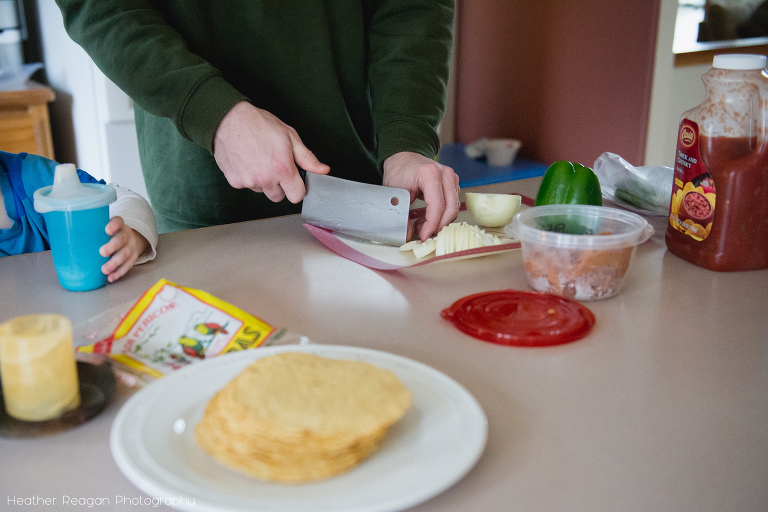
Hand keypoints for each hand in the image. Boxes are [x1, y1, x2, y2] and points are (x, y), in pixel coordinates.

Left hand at [100, 216, 149, 282]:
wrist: (130, 238)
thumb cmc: (111, 234)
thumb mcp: (105, 228)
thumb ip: (94, 231)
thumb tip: (72, 239)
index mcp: (120, 225)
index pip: (118, 221)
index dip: (114, 225)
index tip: (107, 229)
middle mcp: (127, 235)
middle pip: (121, 239)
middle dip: (113, 246)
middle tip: (102, 252)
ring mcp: (131, 247)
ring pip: (125, 255)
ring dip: (114, 263)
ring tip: (104, 269)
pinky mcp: (132, 258)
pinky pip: (127, 266)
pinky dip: (119, 272)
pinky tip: (111, 277)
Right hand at [213, 101, 329, 202]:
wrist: (229, 119)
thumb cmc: (258, 124)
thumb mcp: (290, 136)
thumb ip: (307, 158)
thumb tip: (322, 170)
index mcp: (282, 169)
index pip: (297, 196)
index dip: (297, 187)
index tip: (294, 180)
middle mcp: (265, 178)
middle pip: (278, 196)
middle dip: (279, 185)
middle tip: (274, 165)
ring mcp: (249, 181)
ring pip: (262, 191)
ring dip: (263, 181)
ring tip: (259, 159)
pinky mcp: (235, 181)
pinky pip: (247, 186)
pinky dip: (248, 177)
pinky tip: (248, 161)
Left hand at [382, 151, 459, 240]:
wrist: (403, 158)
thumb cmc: (399, 172)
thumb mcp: (395, 194)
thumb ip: (402, 215)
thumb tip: (408, 235)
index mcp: (430, 174)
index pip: (437, 205)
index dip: (431, 224)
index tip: (423, 236)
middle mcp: (445, 174)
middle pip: (450, 209)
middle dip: (438, 226)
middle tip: (423, 234)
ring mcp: (452, 178)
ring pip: (453, 208)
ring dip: (440, 222)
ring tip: (421, 225)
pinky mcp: (453, 183)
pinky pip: (452, 204)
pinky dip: (442, 215)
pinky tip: (427, 217)